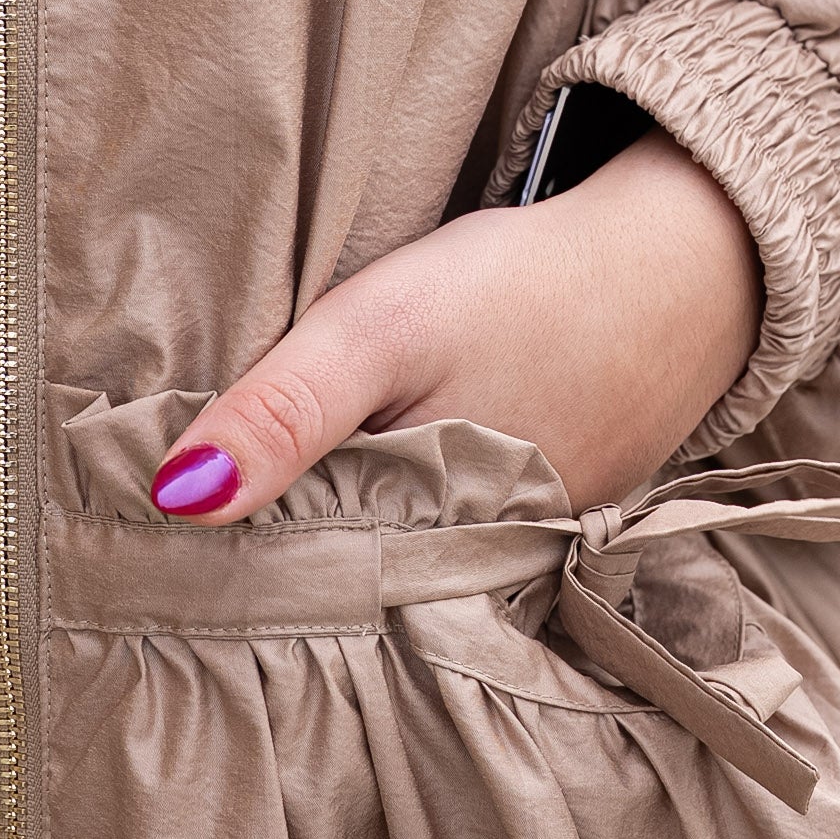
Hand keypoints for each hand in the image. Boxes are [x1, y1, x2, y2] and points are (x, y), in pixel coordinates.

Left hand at [151, 134, 761, 523]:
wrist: (684, 261)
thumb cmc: (524, 289)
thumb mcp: (381, 330)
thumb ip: (284, 411)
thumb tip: (176, 497)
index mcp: (425, 540)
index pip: (294, 577)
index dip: (228, 550)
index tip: (155, 532)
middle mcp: (474, 569)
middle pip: (343, 574)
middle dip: (276, 550)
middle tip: (189, 519)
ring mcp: (519, 548)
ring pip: (396, 554)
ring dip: (341, 528)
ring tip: (267, 499)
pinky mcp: (549, 515)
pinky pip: (453, 527)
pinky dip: (411, 501)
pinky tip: (377, 468)